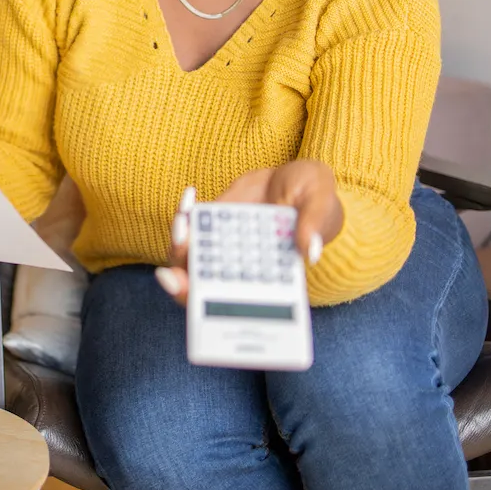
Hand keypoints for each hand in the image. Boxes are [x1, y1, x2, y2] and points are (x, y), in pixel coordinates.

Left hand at [154, 160, 343, 306]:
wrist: (296, 175)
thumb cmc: (316, 196)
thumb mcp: (321, 200)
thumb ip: (315, 224)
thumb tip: (310, 252)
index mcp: (269, 278)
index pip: (238, 306)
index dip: (215, 314)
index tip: (201, 306)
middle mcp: (241, 267)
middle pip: (203, 289)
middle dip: (181, 287)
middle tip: (169, 275)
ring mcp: (224, 245)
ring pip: (190, 258)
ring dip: (179, 246)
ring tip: (184, 222)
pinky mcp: (215, 221)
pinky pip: (191, 225)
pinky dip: (185, 214)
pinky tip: (191, 195)